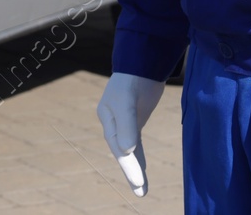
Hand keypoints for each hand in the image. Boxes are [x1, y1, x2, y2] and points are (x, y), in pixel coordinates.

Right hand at [96, 71, 166, 195]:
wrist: (142, 60)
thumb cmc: (131, 79)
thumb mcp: (127, 101)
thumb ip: (127, 124)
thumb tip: (127, 150)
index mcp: (108, 117)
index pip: (117, 145)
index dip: (128, 163)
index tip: (138, 180)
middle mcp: (113, 122)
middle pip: (121, 151)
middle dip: (130, 172)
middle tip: (140, 191)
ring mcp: (124, 121)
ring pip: (129, 150)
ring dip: (134, 168)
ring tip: (141, 190)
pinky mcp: (135, 120)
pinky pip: (136, 144)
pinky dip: (139, 158)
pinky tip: (142, 171)